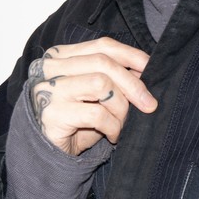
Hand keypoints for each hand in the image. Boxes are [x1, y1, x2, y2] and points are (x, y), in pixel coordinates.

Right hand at [28, 37, 157, 154]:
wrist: (48, 152)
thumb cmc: (76, 121)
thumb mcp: (96, 94)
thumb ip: (114, 78)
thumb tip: (146, 69)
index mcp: (62, 56)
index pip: (102, 46)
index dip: (131, 56)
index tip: (150, 69)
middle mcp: (51, 68)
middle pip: (103, 63)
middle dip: (132, 84)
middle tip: (148, 104)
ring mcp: (49, 90)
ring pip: (101, 84)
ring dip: (121, 107)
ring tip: (121, 123)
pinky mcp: (52, 114)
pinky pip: (96, 114)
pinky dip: (113, 126)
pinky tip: (112, 135)